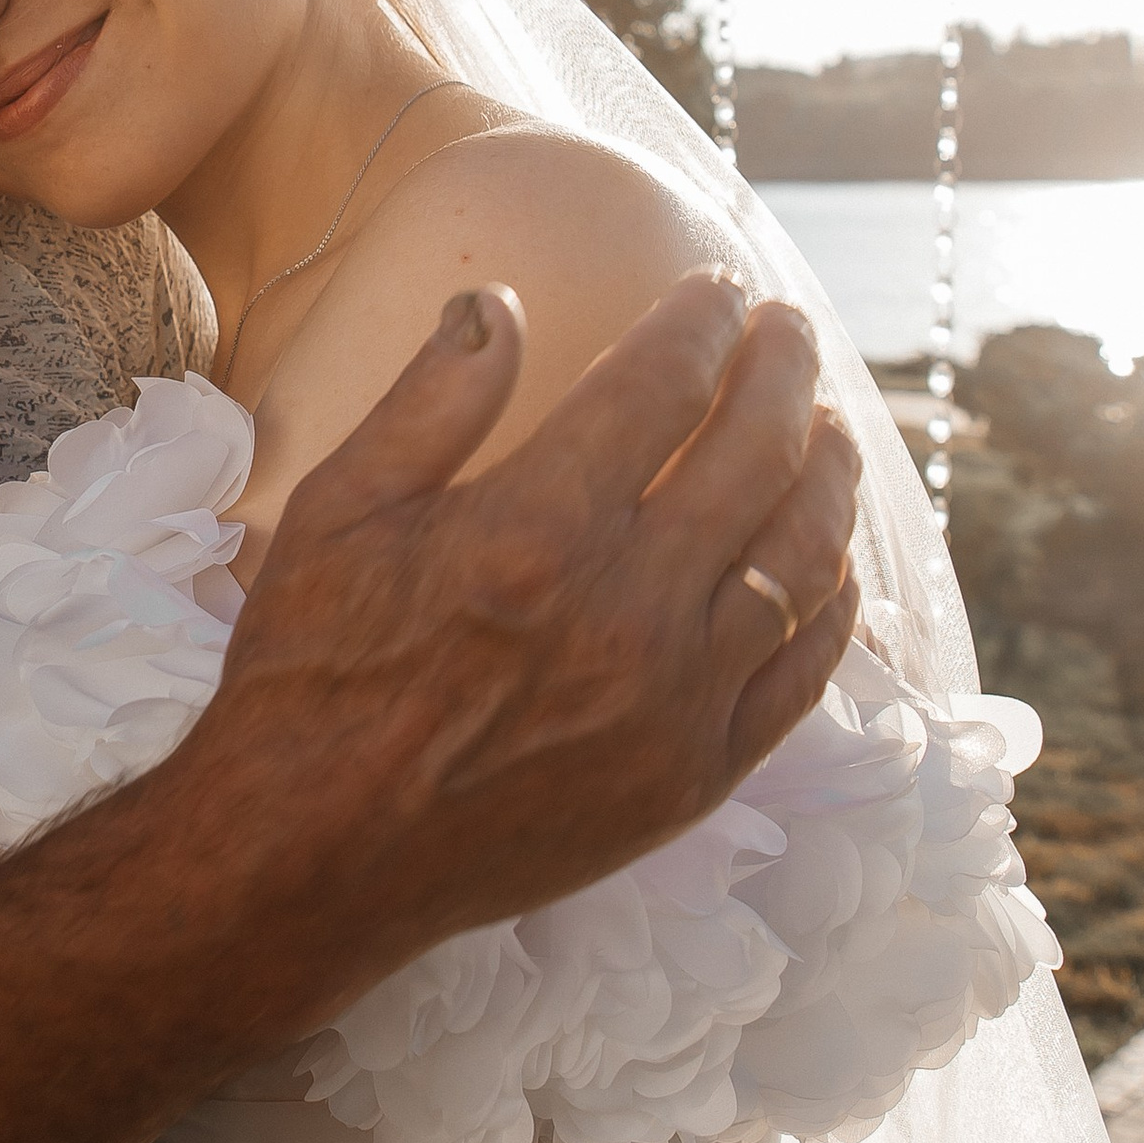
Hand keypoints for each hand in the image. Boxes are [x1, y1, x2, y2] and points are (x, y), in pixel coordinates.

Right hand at [202, 275, 861, 974]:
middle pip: (754, 453)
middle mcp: (627, 609)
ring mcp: (676, 700)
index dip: (702, 322)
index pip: (664, 386)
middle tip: (787, 332)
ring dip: (827, 474)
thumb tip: (500, 299)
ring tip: (829, 427)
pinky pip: (802, 672)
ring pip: (800, 558)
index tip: (716, 290)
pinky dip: (831, 603)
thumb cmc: (312, 672)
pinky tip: (830, 560)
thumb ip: (432, 399)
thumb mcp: (339, 509)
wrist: (315, 852)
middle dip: (782, 372)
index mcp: (537, 527)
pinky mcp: (695, 775)